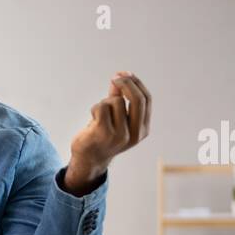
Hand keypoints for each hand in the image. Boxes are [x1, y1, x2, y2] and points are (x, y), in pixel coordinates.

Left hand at [66, 71, 151, 193]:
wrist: (88, 159)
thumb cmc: (102, 135)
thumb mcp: (115, 116)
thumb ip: (119, 97)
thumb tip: (121, 76)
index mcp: (143, 130)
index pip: (146, 99)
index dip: (136, 83)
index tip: (125, 74)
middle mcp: (135, 134)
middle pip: (137, 99)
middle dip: (125, 83)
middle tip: (114, 78)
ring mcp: (120, 135)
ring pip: (116, 101)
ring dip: (105, 102)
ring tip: (99, 115)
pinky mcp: (103, 133)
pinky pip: (102, 107)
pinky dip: (95, 108)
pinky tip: (92, 119)